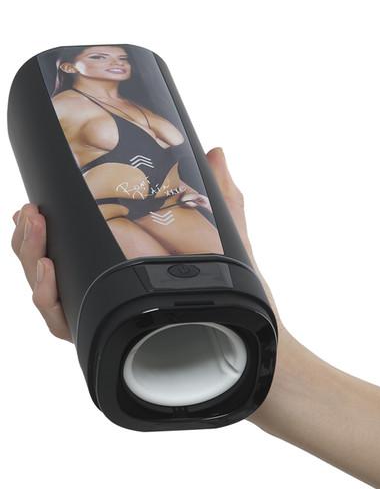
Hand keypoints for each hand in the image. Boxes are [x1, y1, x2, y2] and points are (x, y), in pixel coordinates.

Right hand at [10, 147, 282, 343]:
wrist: (242, 331)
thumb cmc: (229, 288)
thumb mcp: (223, 232)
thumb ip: (218, 192)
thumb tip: (215, 152)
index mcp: (117, 265)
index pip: (69, 244)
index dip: (43, 226)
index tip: (33, 201)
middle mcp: (103, 290)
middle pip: (48, 264)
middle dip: (29, 237)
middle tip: (30, 212)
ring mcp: (102, 313)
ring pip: (48, 291)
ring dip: (31, 258)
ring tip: (35, 229)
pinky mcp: (106, 337)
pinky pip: (65, 321)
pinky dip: (49, 296)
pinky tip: (48, 269)